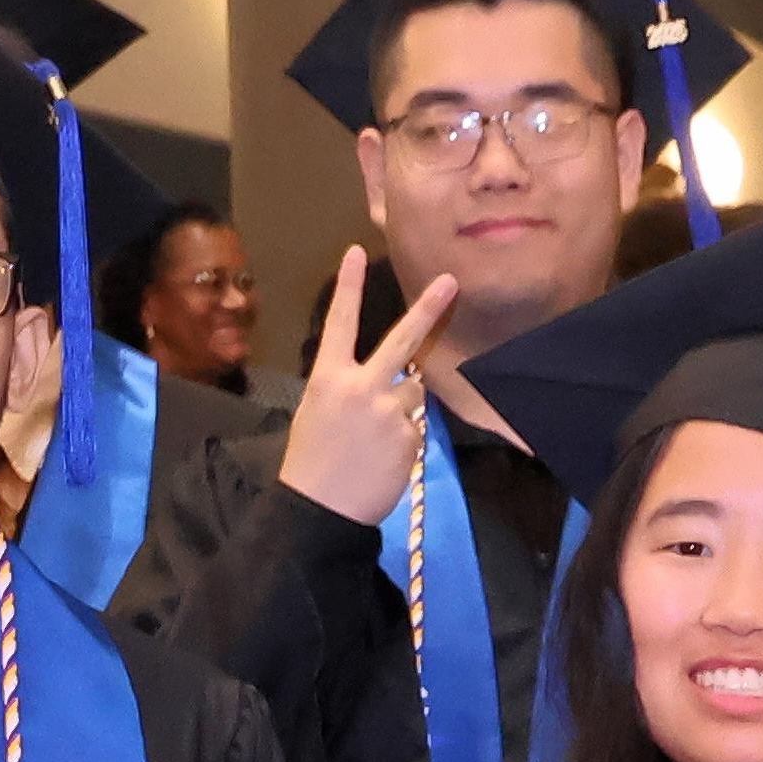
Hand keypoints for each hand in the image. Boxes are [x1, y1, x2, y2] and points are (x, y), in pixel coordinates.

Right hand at [267, 247, 461, 528]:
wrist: (320, 510)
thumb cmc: (311, 460)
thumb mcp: (316, 412)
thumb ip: (345, 388)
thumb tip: (379, 377)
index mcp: (328, 378)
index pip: (340, 323)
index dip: (348, 286)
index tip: (357, 251)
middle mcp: (360, 387)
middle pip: (402, 341)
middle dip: (427, 309)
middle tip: (450, 281)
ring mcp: (388, 411)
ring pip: (414, 391)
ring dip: (404, 405)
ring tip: (377, 437)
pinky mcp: (409, 436)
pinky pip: (415, 426)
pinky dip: (404, 438)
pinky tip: (383, 458)